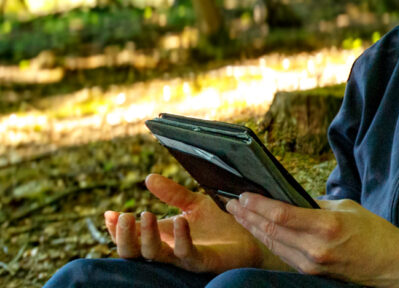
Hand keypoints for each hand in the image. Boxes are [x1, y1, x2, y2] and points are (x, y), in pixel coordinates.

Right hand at [104, 174, 270, 272]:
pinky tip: (180, 220)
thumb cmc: (220, 224)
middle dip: (123, 236)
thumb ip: (172, 193)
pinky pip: (187, 254)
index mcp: (162, 236)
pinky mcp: (203, 261)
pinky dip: (180, 238)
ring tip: (146, 214)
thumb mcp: (193, 203)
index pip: (130, 238)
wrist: (250, 237)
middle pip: (134, 252)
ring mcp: (184, 258)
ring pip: (155, 254)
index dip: (115, 229)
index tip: (108, 214)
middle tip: (124, 217)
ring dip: (147, 235)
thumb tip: (148, 177)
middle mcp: (168, 250)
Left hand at [226, 194, 398, 286]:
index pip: (282, 215)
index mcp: (327, 226)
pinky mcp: (311, 272)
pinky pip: (283, 254)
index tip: (244, 195)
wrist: (391, 264)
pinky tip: (259, 230)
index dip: (259, 205)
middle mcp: (315, 248)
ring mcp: (311, 264)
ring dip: (254, 228)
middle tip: (232, 203)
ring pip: (273, 244)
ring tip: (239, 214)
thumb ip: (316, 204)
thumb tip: (291, 199)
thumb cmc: (374, 232)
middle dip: (248, 216)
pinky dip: (268, 240)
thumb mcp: (347, 207)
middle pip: (272, 230)